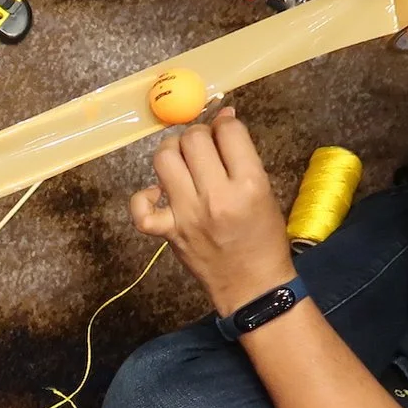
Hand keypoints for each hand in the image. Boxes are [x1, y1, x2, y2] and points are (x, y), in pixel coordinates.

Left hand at [130, 109, 295, 313]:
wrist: (253, 287)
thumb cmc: (264, 239)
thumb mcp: (265, 192)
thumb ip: (243, 158)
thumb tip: (222, 120)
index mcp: (249, 184)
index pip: (228, 131)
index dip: (224, 123)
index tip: (224, 128)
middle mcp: (215, 196)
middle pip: (192, 140)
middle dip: (198, 134)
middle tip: (203, 145)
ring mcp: (187, 215)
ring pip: (163, 160)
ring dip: (171, 151)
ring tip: (181, 160)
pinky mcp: (169, 232)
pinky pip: (141, 209)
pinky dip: (143, 197)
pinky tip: (158, 194)